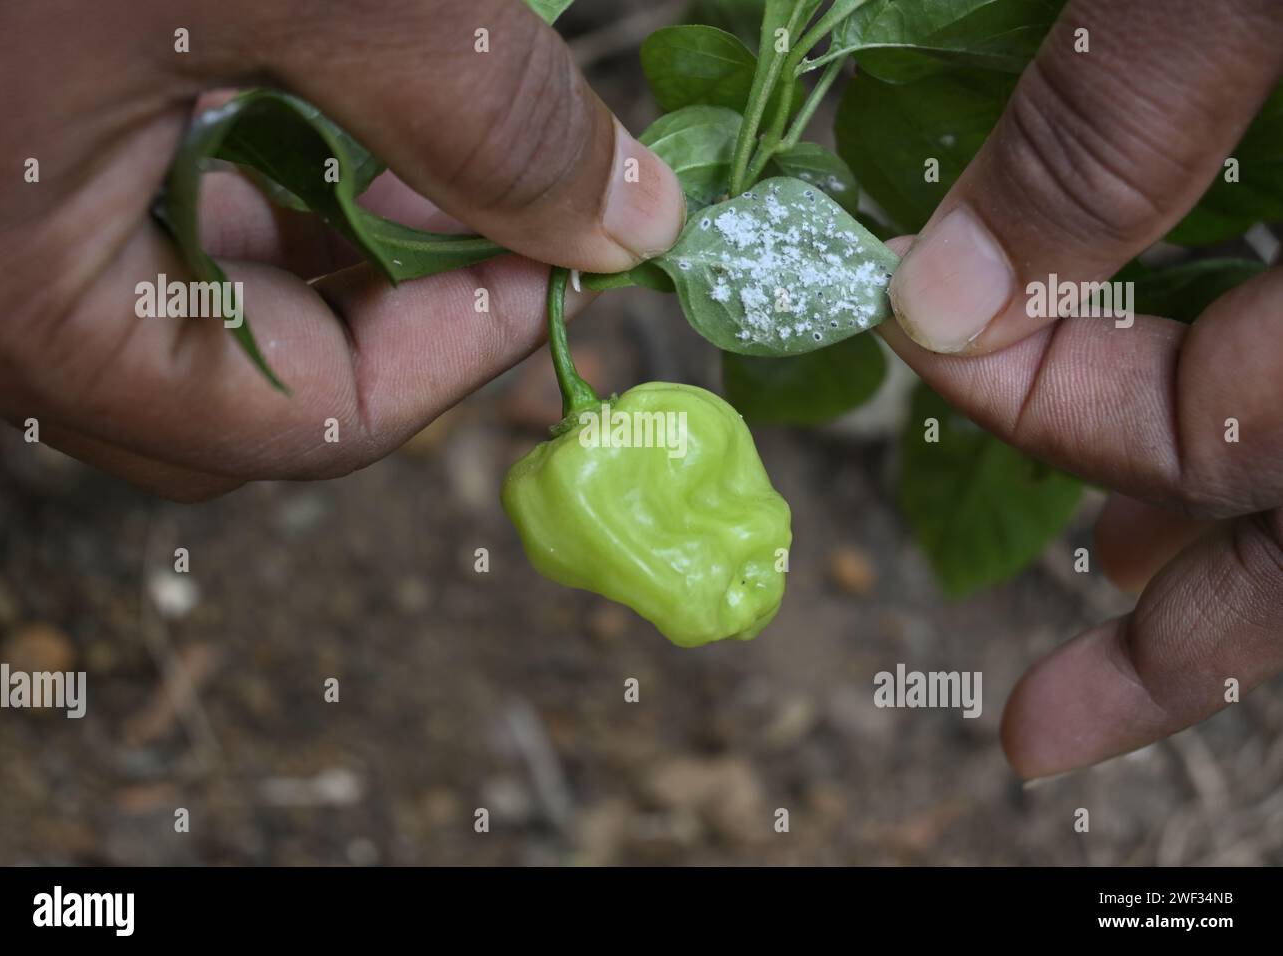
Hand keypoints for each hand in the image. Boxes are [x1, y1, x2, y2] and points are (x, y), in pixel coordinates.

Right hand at [0, 0, 682, 499]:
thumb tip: (628, 222)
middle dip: (394, 314)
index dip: (455, 354)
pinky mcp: (1, 159)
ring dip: (332, 253)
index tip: (558, 259)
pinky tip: (308, 106)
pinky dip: (259, 190)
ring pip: (202, 317)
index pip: (301, 427)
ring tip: (415, 159)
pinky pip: (149, 230)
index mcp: (35, 309)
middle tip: (492, 217)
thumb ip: (473, 106)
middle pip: (252, 397)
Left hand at [879, 0, 1282, 777]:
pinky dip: (1280, 459)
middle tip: (1047, 734)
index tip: (941, 342)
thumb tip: (949, 291)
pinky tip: (1211, 493)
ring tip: (1116, 631)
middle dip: (1187, 631)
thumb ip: (1123, 113)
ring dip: (1243, 578)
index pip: (1235, 427)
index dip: (1069, 410)